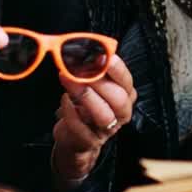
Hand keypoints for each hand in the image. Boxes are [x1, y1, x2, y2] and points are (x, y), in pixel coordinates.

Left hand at [51, 55, 135, 185]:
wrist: (75, 137)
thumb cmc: (85, 105)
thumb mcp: (92, 86)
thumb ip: (93, 70)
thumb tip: (85, 50)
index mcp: (125, 96)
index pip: (126, 81)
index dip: (117, 69)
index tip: (103, 56)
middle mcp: (121, 113)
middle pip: (118, 98)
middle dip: (100, 82)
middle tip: (80, 69)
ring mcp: (106, 129)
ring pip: (103, 114)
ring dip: (86, 96)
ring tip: (69, 80)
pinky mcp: (90, 141)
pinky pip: (81, 128)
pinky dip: (71, 113)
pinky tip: (64, 100)